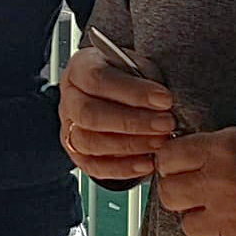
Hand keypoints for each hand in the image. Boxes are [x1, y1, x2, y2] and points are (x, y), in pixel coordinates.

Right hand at [59, 45, 175, 181]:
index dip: (132, 91)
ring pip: (89, 142)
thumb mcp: (139, 67)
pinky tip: (147, 163)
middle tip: (166, 123)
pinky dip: (123, 168)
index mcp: (80, 68)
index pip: (97, 79)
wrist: (121, 96)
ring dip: (130, 145)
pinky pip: (94, 167)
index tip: (165, 99)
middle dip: (132, 122)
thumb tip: (164, 103)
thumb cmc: (130, 80)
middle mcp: (69, 99)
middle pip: (89, 113)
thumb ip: (146, 80)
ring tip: (160, 142)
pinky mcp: (77, 154)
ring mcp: (69, 128)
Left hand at [154, 125, 235, 235]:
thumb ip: (216, 147)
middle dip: (180, 194)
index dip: (171, 164)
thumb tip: (188, 158)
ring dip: (197, 223)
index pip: (167, 158)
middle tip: (195, 195)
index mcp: (221, 151)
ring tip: (214, 218)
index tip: (180, 169)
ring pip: (186, 226)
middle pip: (169, 194)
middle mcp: (219, 184)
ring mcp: (231, 218)